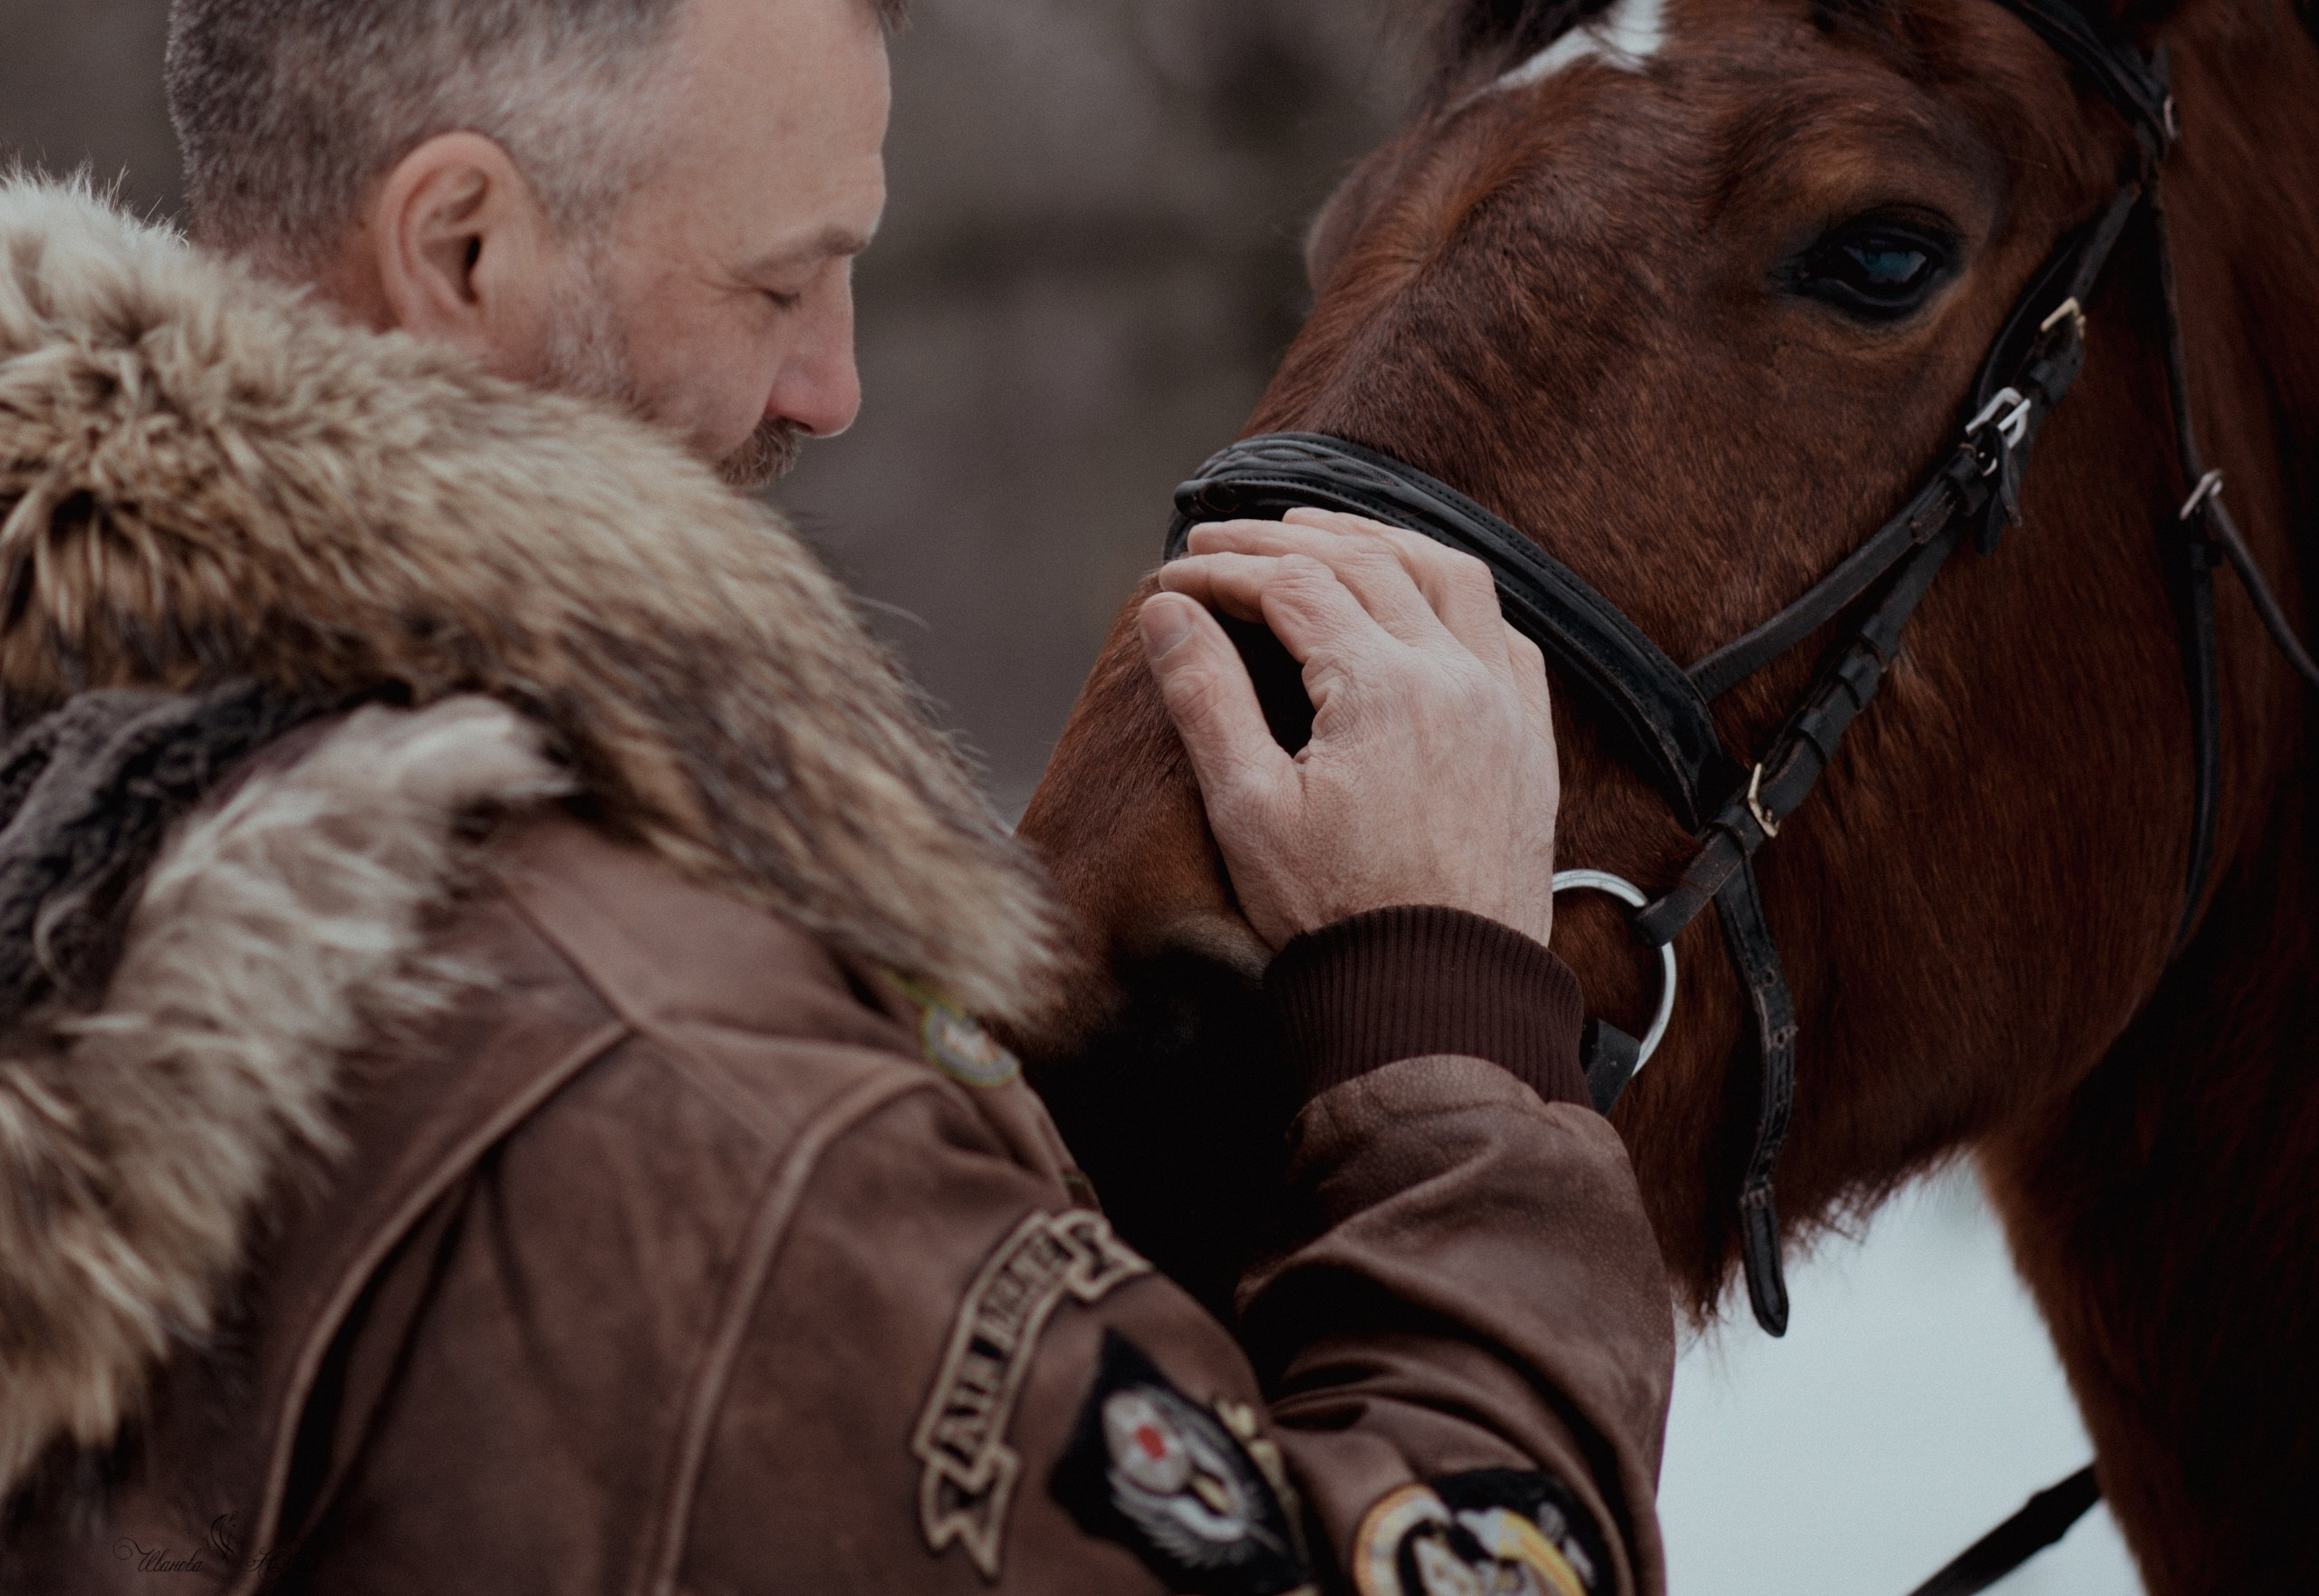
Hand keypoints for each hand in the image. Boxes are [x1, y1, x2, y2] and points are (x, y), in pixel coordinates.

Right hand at [1139, 507, 1560, 950]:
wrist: (1437, 997)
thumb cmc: (1338, 918)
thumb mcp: (1248, 810)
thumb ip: (1205, 698)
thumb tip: (1166, 610)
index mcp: (1385, 689)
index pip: (1295, 585)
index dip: (1224, 571)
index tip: (1172, 578)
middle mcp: (1458, 678)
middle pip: (1368, 561)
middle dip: (1286, 540)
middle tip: (1222, 538)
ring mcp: (1505, 705)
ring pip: (1448, 574)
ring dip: (1379, 542)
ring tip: (1317, 534)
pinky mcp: (1530, 741)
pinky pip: (1502, 631)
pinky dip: (1451, 594)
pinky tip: (1417, 597)